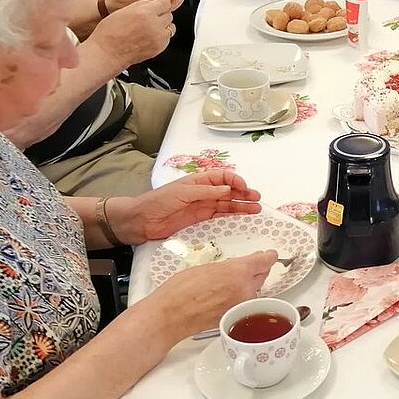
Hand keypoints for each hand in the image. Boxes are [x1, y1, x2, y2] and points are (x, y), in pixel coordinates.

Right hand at [90, 0, 175, 68]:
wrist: (108, 52)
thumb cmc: (110, 33)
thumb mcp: (124, 10)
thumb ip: (142, 5)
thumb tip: (154, 3)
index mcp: (144, 13)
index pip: (165, 3)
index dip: (161, 4)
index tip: (159, 5)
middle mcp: (154, 25)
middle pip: (169, 15)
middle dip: (161, 15)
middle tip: (150, 18)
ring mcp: (158, 38)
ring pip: (171, 27)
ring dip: (163, 26)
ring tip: (151, 28)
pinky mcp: (159, 48)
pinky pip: (167, 38)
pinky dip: (162, 36)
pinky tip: (150, 36)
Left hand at [117, 170, 262, 243]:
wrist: (141, 220)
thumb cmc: (159, 201)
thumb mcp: (183, 193)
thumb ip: (206, 192)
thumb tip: (228, 190)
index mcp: (199, 180)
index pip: (223, 178)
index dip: (236, 181)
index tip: (245, 189)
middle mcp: (204, 192)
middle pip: (229, 191)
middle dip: (244, 194)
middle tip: (257, 200)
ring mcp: (203, 206)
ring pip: (227, 204)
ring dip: (242, 206)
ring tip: (257, 209)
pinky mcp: (200, 220)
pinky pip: (220, 216)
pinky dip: (232, 216)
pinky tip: (243, 217)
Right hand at [143, 251, 277, 340]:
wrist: (171, 315)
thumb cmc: (181, 290)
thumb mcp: (207, 268)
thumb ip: (228, 267)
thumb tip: (238, 267)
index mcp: (238, 271)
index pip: (266, 261)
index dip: (269, 256)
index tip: (270, 254)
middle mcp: (245, 289)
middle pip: (263, 275)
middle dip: (259, 269)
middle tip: (253, 265)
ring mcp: (242, 305)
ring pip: (255, 290)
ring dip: (250, 284)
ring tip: (235, 281)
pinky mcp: (235, 316)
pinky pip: (245, 302)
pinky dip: (241, 297)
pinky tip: (229, 294)